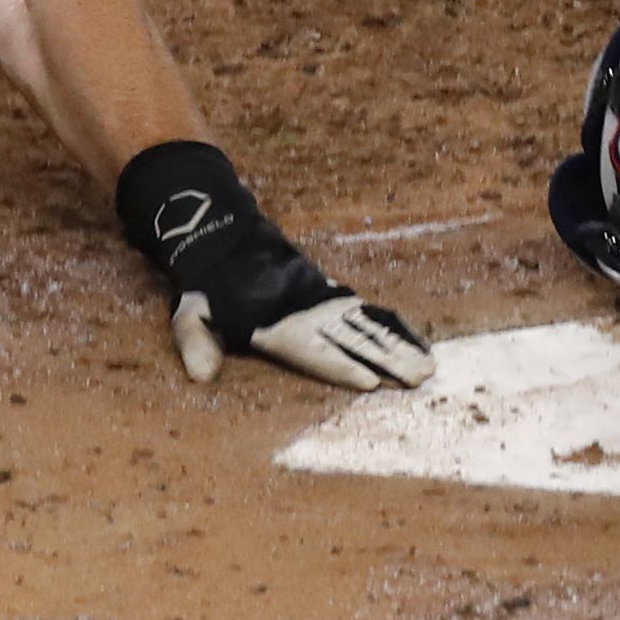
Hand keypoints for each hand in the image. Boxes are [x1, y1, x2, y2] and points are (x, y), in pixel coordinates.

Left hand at [174, 284, 436, 391]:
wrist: (226, 237)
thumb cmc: (210, 287)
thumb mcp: (191, 311)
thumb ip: (195, 340)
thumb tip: (200, 375)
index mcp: (275, 321)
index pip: (313, 348)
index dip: (340, 365)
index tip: (369, 382)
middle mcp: (307, 310)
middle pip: (352, 338)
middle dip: (386, 358)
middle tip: (417, 378)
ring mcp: (324, 299)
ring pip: (368, 324)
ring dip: (399, 346)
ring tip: (428, 368)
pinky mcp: (334, 292)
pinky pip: (370, 310)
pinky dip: (396, 326)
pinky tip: (418, 343)